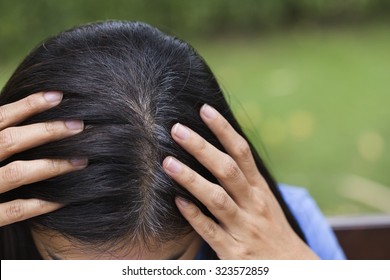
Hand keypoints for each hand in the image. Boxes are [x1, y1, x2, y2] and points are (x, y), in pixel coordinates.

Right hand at [0, 92, 86, 226]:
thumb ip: (1, 135)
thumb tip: (26, 116)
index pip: (0, 118)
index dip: (28, 105)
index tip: (58, 95)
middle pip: (10, 141)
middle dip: (47, 131)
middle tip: (79, 125)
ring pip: (17, 173)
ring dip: (53, 165)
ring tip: (82, 160)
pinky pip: (16, 210)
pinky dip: (42, 204)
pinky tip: (66, 198)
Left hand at [163, 104, 318, 258]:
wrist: (292, 267)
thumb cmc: (270, 229)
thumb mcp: (264, 200)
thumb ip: (243, 179)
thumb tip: (217, 151)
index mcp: (259, 188)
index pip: (242, 152)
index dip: (223, 130)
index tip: (204, 110)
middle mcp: (253, 204)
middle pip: (227, 170)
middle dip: (201, 148)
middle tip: (176, 129)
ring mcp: (244, 227)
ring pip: (216, 198)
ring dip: (191, 179)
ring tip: (167, 162)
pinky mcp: (234, 251)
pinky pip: (210, 231)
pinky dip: (194, 216)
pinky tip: (177, 202)